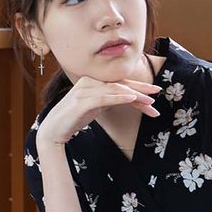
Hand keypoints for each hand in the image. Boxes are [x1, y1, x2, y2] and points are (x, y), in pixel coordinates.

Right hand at [36, 74, 160, 149]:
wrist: (54, 130)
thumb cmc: (74, 118)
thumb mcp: (96, 107)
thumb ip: (109, 99)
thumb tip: (127, 98)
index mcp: (93, 81)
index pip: (119, 84)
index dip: (138, 88)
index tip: (154, 94)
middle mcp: (90, 81)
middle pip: (120, 84)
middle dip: (140, 90)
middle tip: (157, 93)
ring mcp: (85, 89)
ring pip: (115, 90)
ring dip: (134, 95)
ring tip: (149, 101)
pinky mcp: (82, 101)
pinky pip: (105, 97)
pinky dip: (119, 97)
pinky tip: (132, 99)